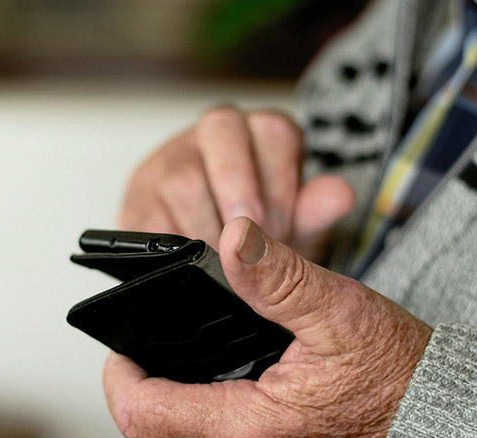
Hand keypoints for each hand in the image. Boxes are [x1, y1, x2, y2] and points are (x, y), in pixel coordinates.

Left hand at [103, 218, 431, 437]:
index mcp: (248, 434)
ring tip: (184, 378)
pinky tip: (225, 409)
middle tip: (151, 358)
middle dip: (140, 399)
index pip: (141, 415)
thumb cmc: (407, 383)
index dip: (120, 377)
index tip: (125, 348)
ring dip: (170, 425)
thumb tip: (233, 239)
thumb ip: (279, 278)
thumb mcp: (343, 315)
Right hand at [120, 106, 353, 261]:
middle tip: (250, 240)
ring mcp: (168, 162)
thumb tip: (340, 195)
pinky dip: (173, 246)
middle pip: (220, 129)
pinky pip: (147, 216)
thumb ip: (315, 213)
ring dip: (206, 225)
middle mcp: (212, 136)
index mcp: (259, 133)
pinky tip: (191, 266)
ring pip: (181, 175)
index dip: (280, 178)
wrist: (213, 268)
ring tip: (224, 263)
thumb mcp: (295, 230)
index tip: (282, 226)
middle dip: (239, 189)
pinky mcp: (137, 200)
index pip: (274, 129)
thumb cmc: (260, 239)